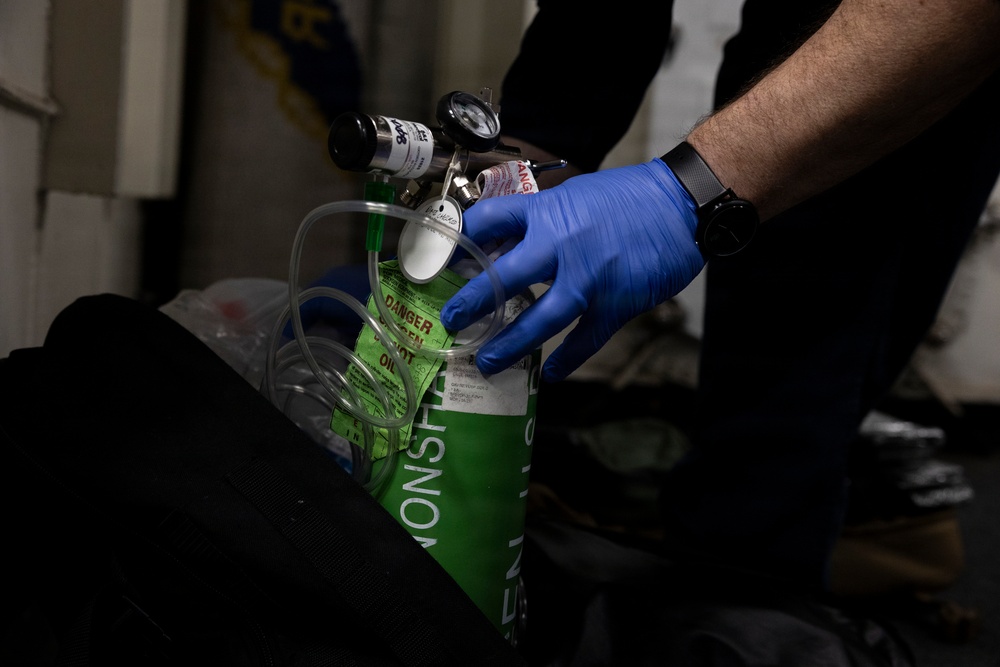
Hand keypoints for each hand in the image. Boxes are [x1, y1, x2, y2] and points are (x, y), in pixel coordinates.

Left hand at [440, 158, 704, 381]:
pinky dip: (567, 358)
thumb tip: (502, 243)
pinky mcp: (617, 303)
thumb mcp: (574, 195)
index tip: (445, 261)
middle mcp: (562, 245)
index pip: (489, 221)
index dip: (462, 241)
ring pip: (542, 318)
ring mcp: (590, 277)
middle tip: (451, 320)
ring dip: (511, 343)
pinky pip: (586, 338)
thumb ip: (539, 220)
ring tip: (487, 362)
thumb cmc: (628, 197)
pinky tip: (549, 372)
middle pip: (503, 277)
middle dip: (472, 302)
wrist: (682, 204)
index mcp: (548, 212)